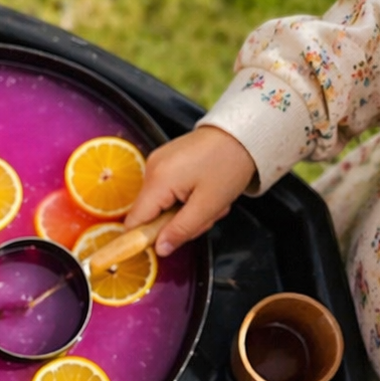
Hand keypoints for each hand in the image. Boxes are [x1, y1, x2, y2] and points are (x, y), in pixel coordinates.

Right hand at [124, 127, 256, 256]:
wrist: (245, 130)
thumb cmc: (230, 164)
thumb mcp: (209, 204)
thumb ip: (181, 230)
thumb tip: (159, 250)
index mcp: (158, 180)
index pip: (134, 222)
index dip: (146, 238)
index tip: (171, 239)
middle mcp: (151, 169)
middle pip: (149, 214)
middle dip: (174, 223)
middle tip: (204, 216)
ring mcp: (157, 162)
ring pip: (159, 204)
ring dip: (182, 211)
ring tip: (208, 200)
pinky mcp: (165, 160)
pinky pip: (166, 190)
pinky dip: (182, 197)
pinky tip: (201, 190)